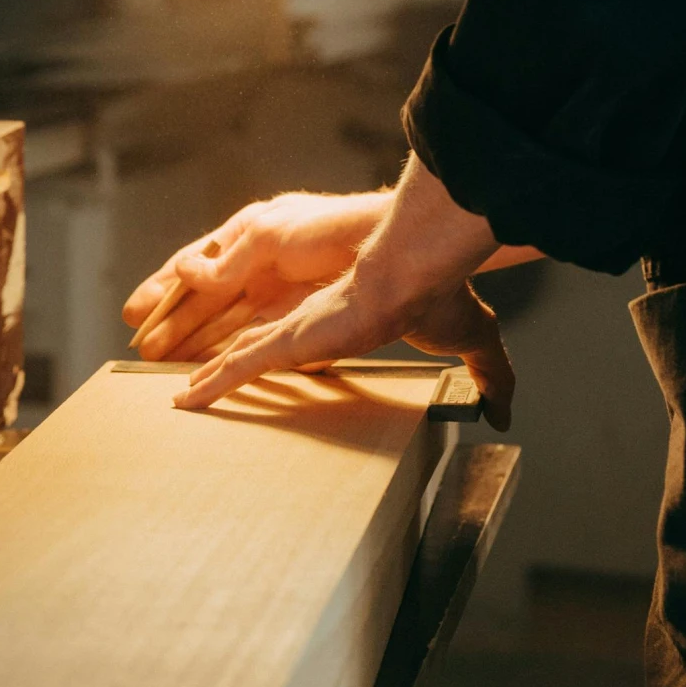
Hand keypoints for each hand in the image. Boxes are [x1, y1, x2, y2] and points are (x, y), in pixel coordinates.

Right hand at [122, 189, 392, 363]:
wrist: (390, 252)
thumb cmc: (333, 230)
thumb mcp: (269, 236)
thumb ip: (226, 260)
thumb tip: (185, 275)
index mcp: (250, 236)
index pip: (196, 264)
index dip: (164, 289)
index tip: (134, 313)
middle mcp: (260, 268)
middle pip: (206, 303)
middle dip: (174, 325)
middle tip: (142, 351)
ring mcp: (277, 298)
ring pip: (223, 326)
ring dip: (193, 345)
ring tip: (164, 366)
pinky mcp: (294, 326)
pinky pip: (248, 345)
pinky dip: (223, 358)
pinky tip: (207, 372)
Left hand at [174, 157, 515, 428]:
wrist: (419, 273)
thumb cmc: (440, 298)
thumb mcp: (471, 344)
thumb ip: (490, 379)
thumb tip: (508, 413)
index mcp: (346, 319)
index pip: (302, 335)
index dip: (279, 350)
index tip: (262, 363)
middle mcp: (311, 322)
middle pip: (257, 344)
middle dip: (225, 364)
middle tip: (196, 383)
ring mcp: (295, 331)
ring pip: (238, 359)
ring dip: (207, 379)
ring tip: (177, 399)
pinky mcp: (286, 341)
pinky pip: (238, 369)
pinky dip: (210, 387)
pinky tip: (184, 404)